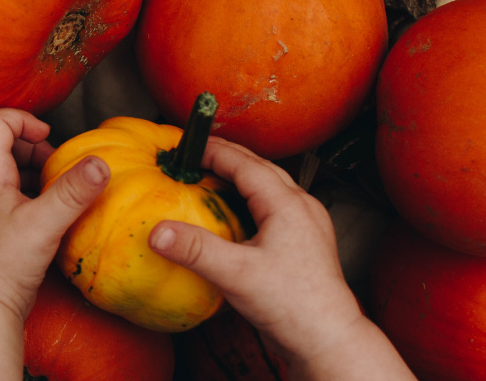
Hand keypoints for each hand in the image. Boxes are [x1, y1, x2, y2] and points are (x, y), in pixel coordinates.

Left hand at [0, 108, 109, 320]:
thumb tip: (100, 163)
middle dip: (32, 150)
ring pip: (1, 174)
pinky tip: (43, 219)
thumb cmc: (3, 265)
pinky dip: (24, 198)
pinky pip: (1, 199)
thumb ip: (73, 192)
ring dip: (29, 175)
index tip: (46, 138)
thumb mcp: (45, 224)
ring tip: (54, 193)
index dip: (20, 120)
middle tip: (56, 170)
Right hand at [147, 137, 363, 364]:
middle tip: (197, 154)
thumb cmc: (291, 305)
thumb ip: (195, 250)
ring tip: (214, 176)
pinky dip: (253, 198)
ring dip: (242, 176)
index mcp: (287, 204)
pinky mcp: (307, 242)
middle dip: (228, 157)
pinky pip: (277, 206)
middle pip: (261, 168)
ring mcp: (309, 223)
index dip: (214, 151)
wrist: (328, 339)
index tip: (186, 146)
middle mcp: (302, 206)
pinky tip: (238, 213)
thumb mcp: (236, 275)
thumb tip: (157, 232)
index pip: (245, 164)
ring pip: (272, 186)